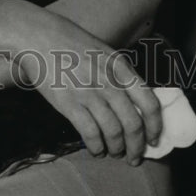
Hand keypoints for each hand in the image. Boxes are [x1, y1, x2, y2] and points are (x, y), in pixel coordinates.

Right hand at [2, 1, 161, 164]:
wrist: (39, 37)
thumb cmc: (71, 43)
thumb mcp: (104, 51)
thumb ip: (120, 74)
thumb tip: (135, 101)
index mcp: (121, 68)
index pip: (150, 102)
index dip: (156, 126)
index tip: (154, 140)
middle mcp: (109, 82)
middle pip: (133, 124)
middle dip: (137, 147)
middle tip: (134, 158)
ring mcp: (89, 93)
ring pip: (113, 132)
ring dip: (116, 149)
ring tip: (114, 153)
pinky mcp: (69, 104)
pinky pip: (90, 133)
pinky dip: (96, 147)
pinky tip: (96, 150)